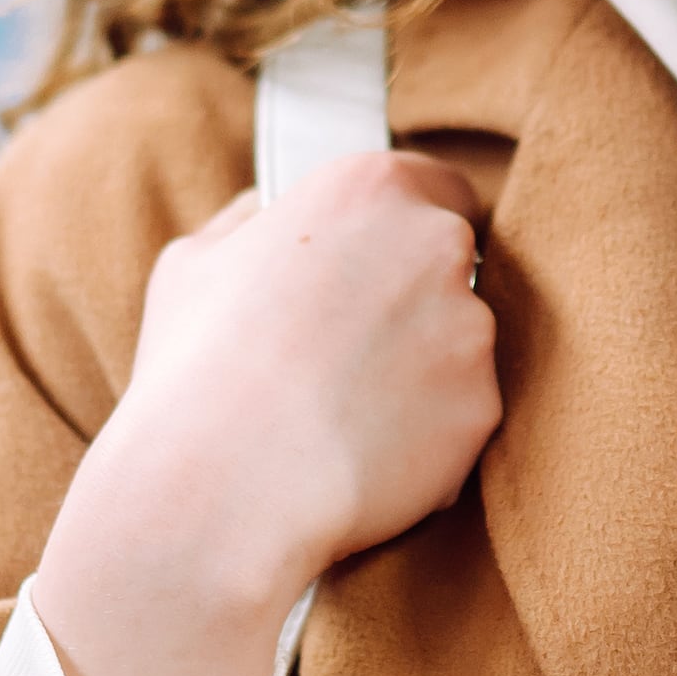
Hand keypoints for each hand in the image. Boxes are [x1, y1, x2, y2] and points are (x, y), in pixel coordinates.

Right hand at [28, 149, 500, 675]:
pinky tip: (360, 457)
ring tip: (341, 414)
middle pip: (455, 263)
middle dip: (418, 298)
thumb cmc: (193, 368)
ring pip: (463, 342)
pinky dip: (428, 435)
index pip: (436, 187)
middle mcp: (435, 242)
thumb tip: (265, 211)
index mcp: (367, 188)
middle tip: (352, 350)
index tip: (382, 268)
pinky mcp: (483, 407)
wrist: (218, 488)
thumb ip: (248, 223)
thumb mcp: (194, 264)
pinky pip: (463, 416)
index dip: (409, 230)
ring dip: (424, 369)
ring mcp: (470, 327)